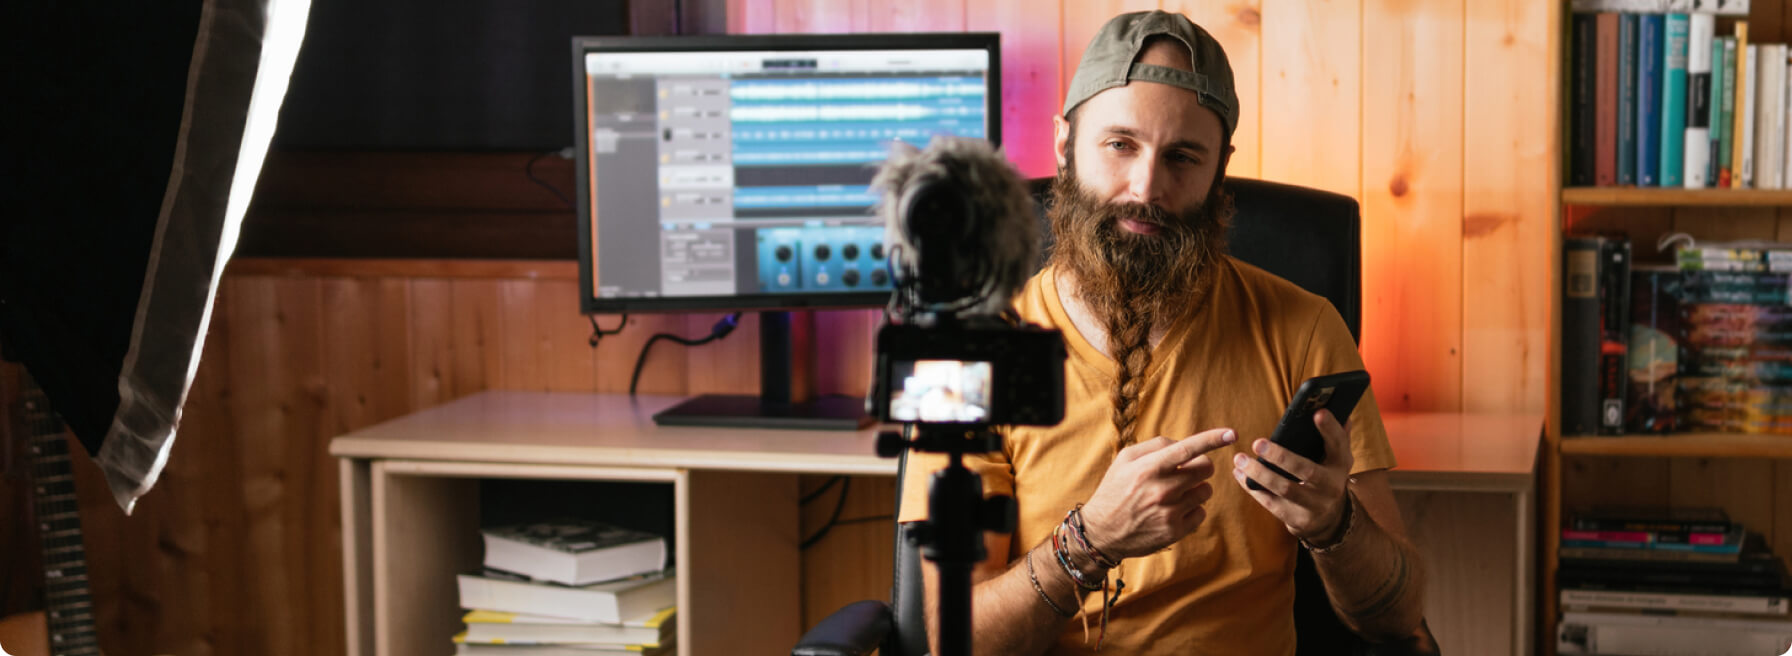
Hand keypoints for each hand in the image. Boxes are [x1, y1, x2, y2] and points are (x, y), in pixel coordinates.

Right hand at [1079, 428, 1236, 559]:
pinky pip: (1202, 513)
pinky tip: (1174, 510)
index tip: (1232, 433)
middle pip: (1205, 469)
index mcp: (1149, 468)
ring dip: (1196, 489)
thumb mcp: (1125, 460)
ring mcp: (1170, 512)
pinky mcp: (1175, 531)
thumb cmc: (1115, 490)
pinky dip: (1193, 509)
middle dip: (1199, 467)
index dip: (1212, 439)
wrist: (1101, 531)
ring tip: (1175, 493)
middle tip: (1184, 472)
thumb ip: (1156, 446)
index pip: (1187, 449)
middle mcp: (1162, 490)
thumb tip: (1185, 444)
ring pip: (1206, 491)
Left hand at [1233, 409, 1352, 543]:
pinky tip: (1239, 474)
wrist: (1329, 519)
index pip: (1339, 444)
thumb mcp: (1335, 458)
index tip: (1317, 412)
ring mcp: (1315, 506)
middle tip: (1258, 442)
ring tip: (1239, 459)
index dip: (1330, 429)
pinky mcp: (1297, 520)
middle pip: (1306, 471)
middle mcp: (1331, 486)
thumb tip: (1333, 406)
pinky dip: (1253, 488)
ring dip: (1259, 473)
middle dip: (1281, 457)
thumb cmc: (1326, 476)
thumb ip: (1334, 434)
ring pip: (1284, 489)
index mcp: (1341, 464)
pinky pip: (1271, 503)